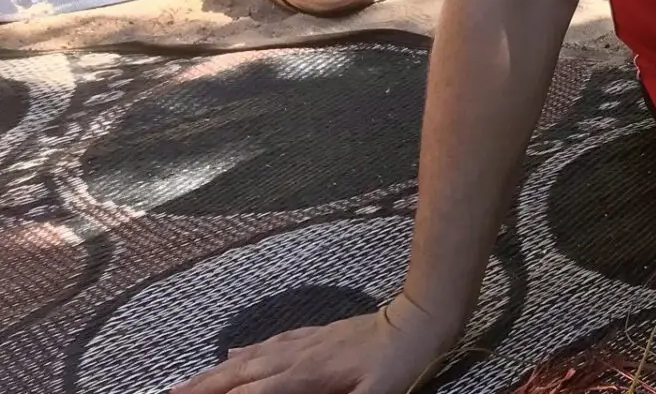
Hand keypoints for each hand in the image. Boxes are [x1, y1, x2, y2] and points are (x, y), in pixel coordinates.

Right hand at [171, 292, 456, 393]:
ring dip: (212, 373)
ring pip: (247, 360)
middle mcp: (295, 357)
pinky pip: (268, 345)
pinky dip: (244, 353)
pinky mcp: (314, 335)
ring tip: (183, 385)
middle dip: (199, 389)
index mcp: (304, 376)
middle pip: (237, 376)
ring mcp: (303, 343)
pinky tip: (232, 353)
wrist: (420, 321)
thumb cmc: (400, 366)